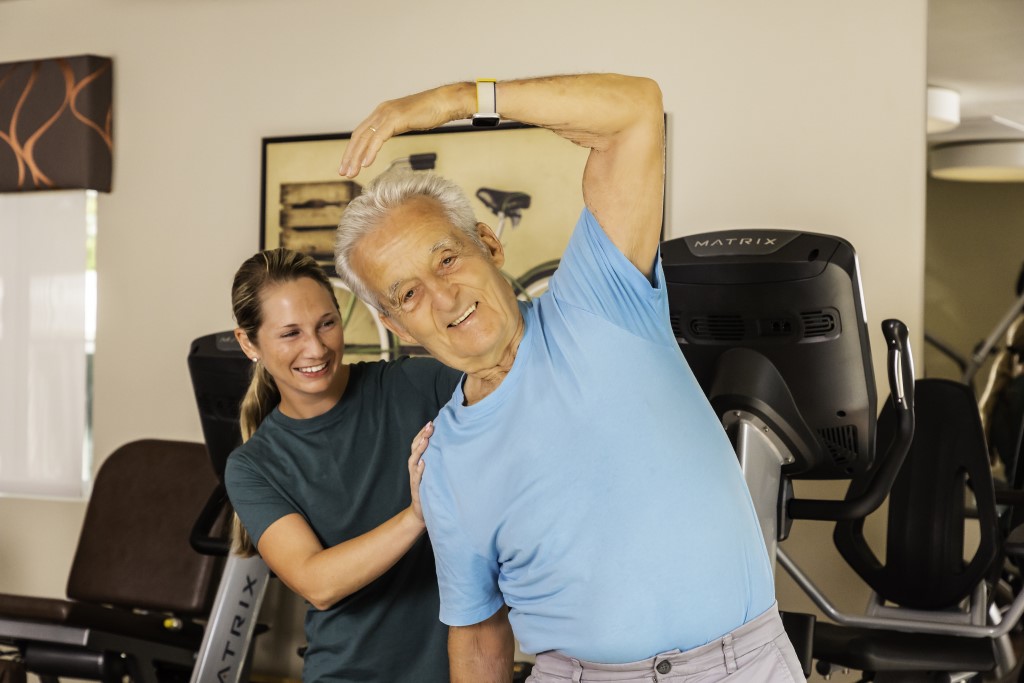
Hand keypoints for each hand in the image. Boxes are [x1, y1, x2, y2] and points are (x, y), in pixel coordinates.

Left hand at [338, 83, 471, 177]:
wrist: (443, 103)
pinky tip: (366, 164)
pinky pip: (378, 138)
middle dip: (349, 156)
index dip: (352, 150)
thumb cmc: (430, 112)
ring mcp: (386, 114)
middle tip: (343, 172)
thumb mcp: (406, 121)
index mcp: (381, 113)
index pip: (361, 134)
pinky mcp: (395, 119)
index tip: (348, 165)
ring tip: (351, 172)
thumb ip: (394, 127)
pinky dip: (370, 152)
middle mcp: (380, 112)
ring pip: (365, 139)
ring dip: (356, 157)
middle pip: (358, 136)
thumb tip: (387, 136)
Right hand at [408, 421, 433, 521]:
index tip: (431, 422)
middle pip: (415, 449)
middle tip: (430, 426)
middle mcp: (415, 468)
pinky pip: (417, 478)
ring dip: (420, 450)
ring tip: (425, 440)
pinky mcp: (417, 489)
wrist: (421, 512)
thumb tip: (450, 445)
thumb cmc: (430, 489)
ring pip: (414, 461)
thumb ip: (436, 460)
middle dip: (422, 437)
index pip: (418, 444)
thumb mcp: (434, 472)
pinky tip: (424, 463)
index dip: (422, 433)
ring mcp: (415, 478)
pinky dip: (420, 470)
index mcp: (418, 462)